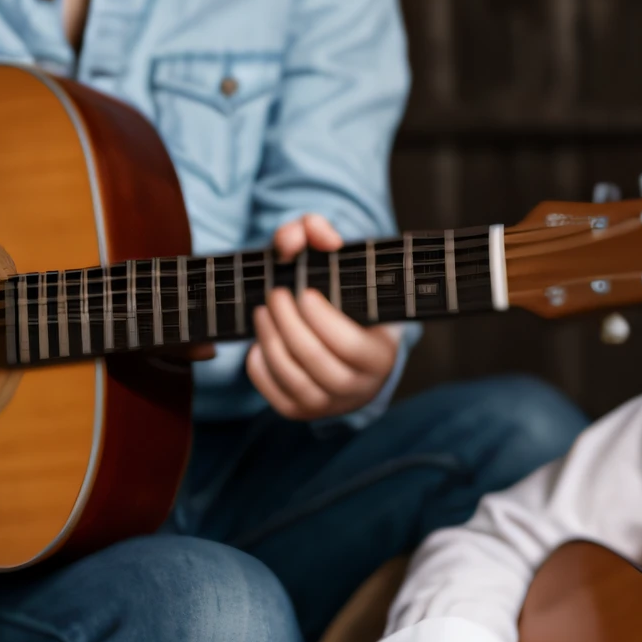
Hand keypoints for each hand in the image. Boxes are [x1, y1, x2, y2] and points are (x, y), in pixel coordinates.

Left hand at [245, 213, 399, 420]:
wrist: (348, 347)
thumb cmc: (345, 300)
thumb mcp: (340, 265)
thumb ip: (320, 235)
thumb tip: (308, 231)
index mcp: (381, 355)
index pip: (349, 344)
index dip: (321, 318)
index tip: (303, 292)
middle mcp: (359, 387)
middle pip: (315, 359)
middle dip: (287, 323)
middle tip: (276, 295)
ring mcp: (328, 404)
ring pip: (292, 377)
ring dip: (270, 339)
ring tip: (264, 312)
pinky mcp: (300, 411)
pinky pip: (273, 393)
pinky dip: (260, 366)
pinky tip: (262, 343)